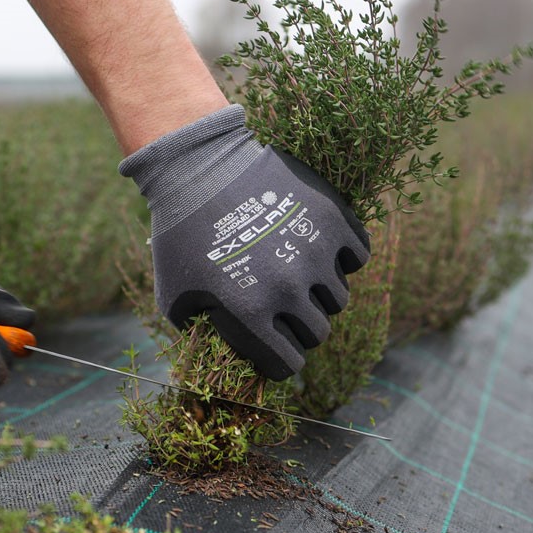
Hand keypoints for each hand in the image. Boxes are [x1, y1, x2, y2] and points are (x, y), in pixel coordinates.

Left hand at [119, 105, 369, 379]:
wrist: (198, 167)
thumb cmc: (181, 233)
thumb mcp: (175, 292)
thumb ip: (200, 330)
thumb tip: (225, 352)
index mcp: (251, 312)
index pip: (287, 365)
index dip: (279, 361)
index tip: (276, 348)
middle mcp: (289, 288)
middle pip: (316, 333)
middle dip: (299, 327)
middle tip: (284, 308)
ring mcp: (315, 252)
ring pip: (337, 298)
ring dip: (319, 293)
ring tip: (297, 273)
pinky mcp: (334, 219)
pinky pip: (357, 256)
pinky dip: (343, 257)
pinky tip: (319, 248)